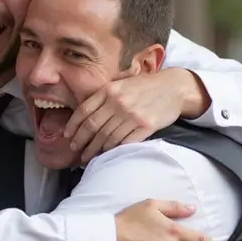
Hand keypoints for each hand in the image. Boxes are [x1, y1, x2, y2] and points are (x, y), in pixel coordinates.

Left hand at [64, 69, 210, 162]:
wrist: (174, 87)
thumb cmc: (145, 86)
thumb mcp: (122, 83)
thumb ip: (104, 95)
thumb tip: (83, 114)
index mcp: (109, 90)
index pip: (84, 111)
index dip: (73, 126)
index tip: (67, 136)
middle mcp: (118, 102)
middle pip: (92, 127)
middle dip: (81, 142)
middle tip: (75, 151)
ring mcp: (132, 115)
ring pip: (107, 138)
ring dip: (95, 150)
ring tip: (87, 157)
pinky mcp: (145, 126)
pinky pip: (124, 142)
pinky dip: (113, 150)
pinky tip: (106, 155)